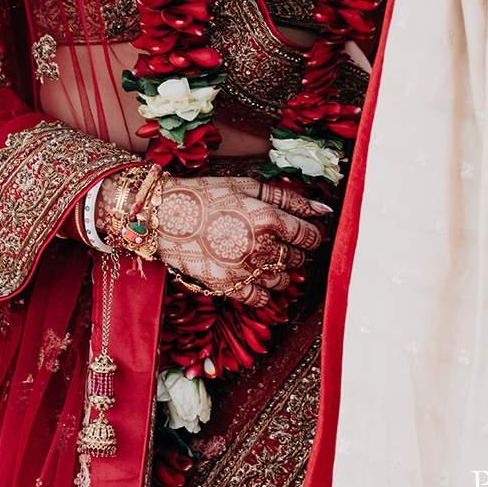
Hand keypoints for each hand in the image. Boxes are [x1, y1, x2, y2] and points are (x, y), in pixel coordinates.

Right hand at [124, 175, 326, 307]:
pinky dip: (264, 293)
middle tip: (280, 242)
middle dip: (294, 251)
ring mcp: (243, 269)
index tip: (307, 233)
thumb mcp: (246, 186)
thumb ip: (287, 197)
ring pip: (282, 281)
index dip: (311, 235)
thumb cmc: (207, 195)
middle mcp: (259, 246)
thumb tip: (323, 209)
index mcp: (266, 217)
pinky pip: (260, 300)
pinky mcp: (227, 287)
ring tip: (267, 259)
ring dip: (281, 272)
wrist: (164, 216)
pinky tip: (256, 279)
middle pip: (296, 258)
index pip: (308, 235)